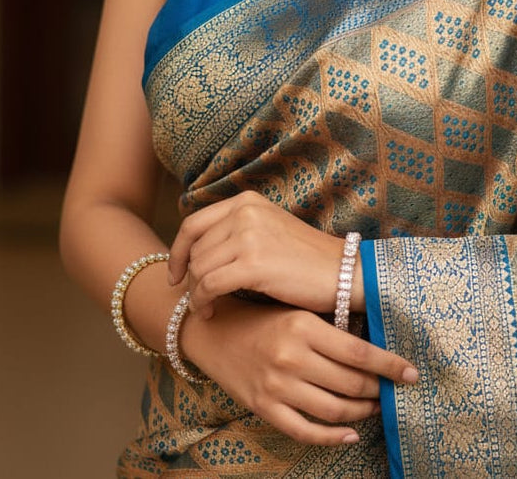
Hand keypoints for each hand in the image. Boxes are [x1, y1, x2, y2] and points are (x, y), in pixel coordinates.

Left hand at [168, 191, 356, 317]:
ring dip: (195, 294)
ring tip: (206, 309)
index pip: (193, 224)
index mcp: (246, 202)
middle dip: (188, 279)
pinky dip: (203, 302)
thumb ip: (237, 232)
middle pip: (194, 249)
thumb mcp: (269, 230)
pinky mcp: (253, 263)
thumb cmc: (307, 260)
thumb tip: (198, 254)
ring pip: (198, 269)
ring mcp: (248, 235)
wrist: (342, 272)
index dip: (177, 252)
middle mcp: (244, 212)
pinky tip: (210, 313)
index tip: (175, 275)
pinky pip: (209, 285)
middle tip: (196, 300)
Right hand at [182, 296, 418, 445]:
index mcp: (304, 326)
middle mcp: (292, 356)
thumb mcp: (298, 312)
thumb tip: (375, 351)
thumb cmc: (264, 319)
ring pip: (333, 410)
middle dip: (378, 390)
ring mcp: (277, 386)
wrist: (214, 331)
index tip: (412, 373)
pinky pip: (305, 431)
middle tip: (391, 391)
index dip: (390, 366)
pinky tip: (349, 434)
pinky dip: (332, 437)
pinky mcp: (264, 408)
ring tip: (373, 407)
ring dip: (361, 412)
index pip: (359, 353)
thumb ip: (331, 329)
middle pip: (350, 384)